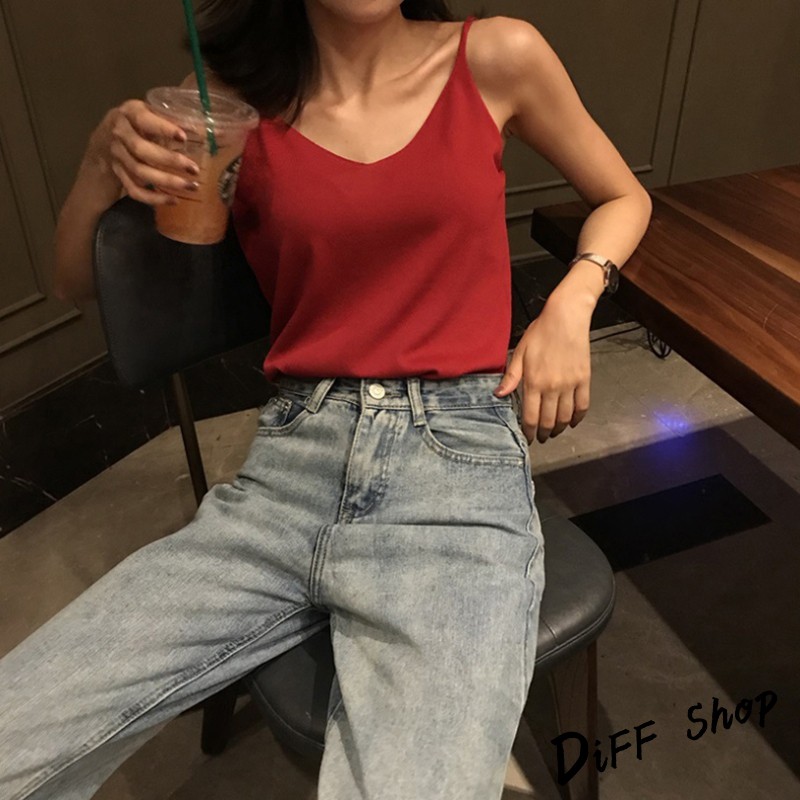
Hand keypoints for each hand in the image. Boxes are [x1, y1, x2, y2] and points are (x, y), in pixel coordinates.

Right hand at [87, 99, 200, 206]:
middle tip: (194, 169)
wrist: (105, 140)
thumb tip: (211, 131)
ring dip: (166, 181)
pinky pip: (134, 190)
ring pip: (139, 172)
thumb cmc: (139, 124)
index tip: (183, 138)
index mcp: (130, 112)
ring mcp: (117, 155)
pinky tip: (174, 200)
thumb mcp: (151, 115)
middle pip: (141, 150)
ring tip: (191, 186)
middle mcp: (119, 133)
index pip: (144, 120)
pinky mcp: (118, 174)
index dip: (163, 128)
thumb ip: (173, 121)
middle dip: (170, 161)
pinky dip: (154, 198)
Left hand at [494, 294, 592, 443]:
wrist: (566, 318)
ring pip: (565, 416)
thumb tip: (499, 394)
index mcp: (533, 382)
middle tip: (541, 437)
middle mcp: (552, 387)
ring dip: (559, 428)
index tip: (528, 437)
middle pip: (548, 421)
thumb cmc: (540, 333)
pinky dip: (578, 417)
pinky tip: (572, 422)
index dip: (529, 431)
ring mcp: (570, 385)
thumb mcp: (520, 352)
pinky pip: (582, 405)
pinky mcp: (584, 380)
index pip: (531, 416)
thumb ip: (511, 376)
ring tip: (554, 432)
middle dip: (544, 433)